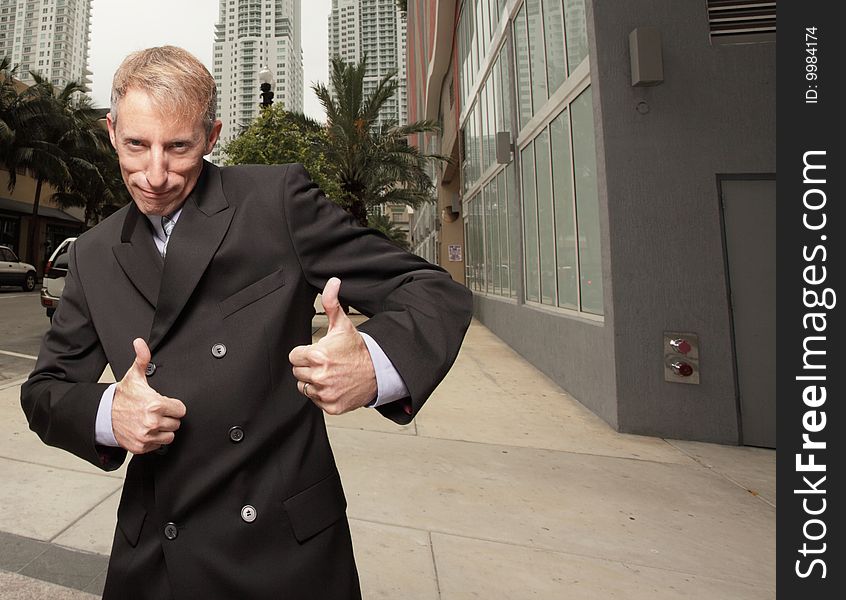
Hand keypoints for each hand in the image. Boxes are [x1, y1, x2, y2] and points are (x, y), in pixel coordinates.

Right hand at [112, 338, 186, 453]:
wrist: (103, 415)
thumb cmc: (122, 397)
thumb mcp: (134, 376)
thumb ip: (142, 358)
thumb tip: (140, 343)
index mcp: (155, 405)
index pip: (181, 410)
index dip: (174, 406)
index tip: (166, 404)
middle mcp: (152, 422)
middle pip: (176, 423)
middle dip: (168, 417)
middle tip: (157, 412)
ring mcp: (146, 436)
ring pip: (169, 436)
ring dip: (163, 430)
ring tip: (152, 421)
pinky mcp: (141, 447)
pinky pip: (158, 446)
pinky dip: (154, 440)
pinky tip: (146, 430)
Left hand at [288, 277, 376, 414]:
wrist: (378, 371)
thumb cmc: (357, 349)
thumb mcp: (342, 324)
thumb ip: (331, 302)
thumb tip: (332, 283)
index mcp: (318, 355)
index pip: (293, 357)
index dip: (304, 353)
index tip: (316, 352)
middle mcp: (320, 376)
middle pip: (297, 372)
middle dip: (308, 367)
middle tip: (325, 362)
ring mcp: (325, 392)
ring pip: (304, 387)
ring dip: (314, 381)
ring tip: (330, 373)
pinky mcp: (330, 405)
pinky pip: (315, 400)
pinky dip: (323, 394)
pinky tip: (335, 384)